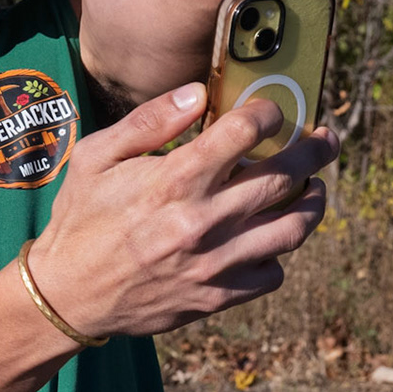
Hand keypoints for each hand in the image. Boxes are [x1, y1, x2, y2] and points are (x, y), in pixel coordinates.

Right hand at [26, 84, 339, 339]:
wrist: (69, 295)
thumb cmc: (81, 218)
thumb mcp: (96, 158)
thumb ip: (149, 121)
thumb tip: (197, 94)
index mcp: (173, 181)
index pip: (244, 133)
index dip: (268, 113)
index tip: (273, 111)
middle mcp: (202, 221)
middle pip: (284, 177)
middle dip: (313, 152)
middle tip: (323, 141)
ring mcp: (214, 263)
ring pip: (293, 229)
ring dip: (313, 204)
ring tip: (313, 189)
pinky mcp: (217, 297)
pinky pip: (272, 273)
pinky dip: (277, 253)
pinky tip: (266, 238)